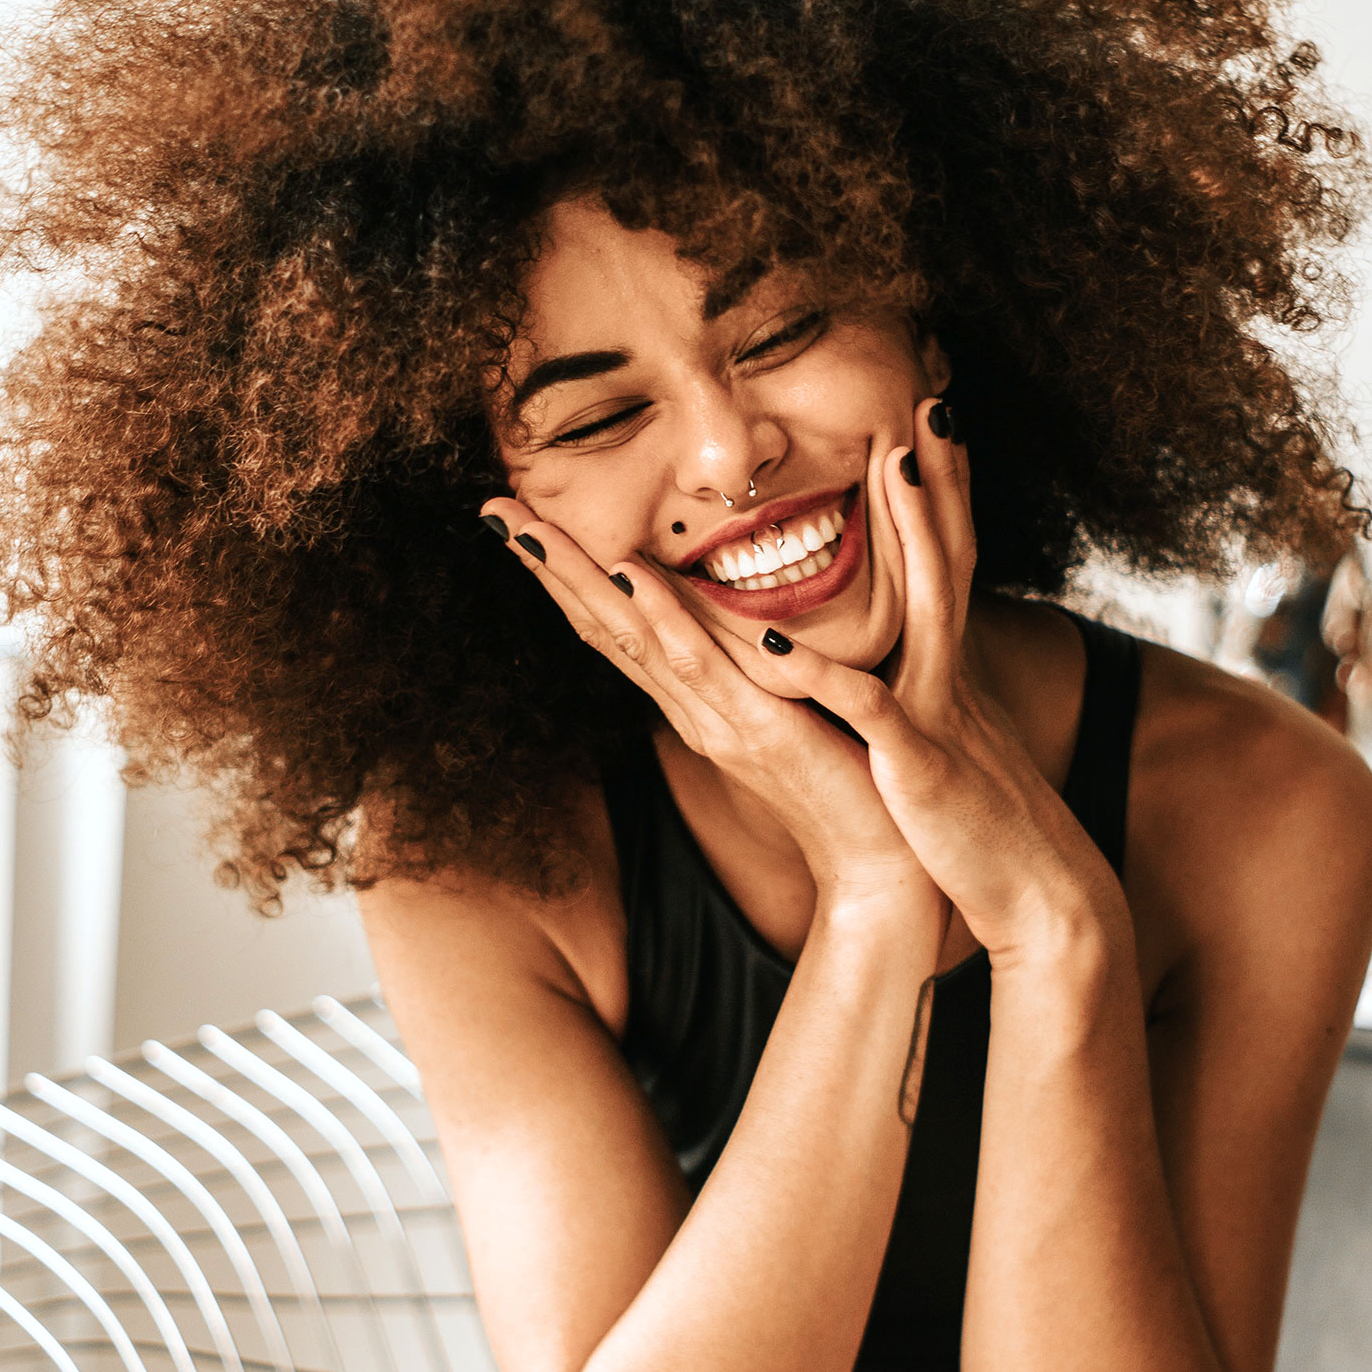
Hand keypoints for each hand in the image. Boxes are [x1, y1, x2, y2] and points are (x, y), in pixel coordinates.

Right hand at [479, 494, 942, 921]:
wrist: (880, 862)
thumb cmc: (846, 782)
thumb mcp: (790, 710)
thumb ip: (757, 668)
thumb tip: (737, 619)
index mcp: (697, 701)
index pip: (618, 628)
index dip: (568, 575)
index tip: (524, 520)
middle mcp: (692, 710)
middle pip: (604, 627)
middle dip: (548, 567)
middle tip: (492, 509)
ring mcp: (718, 721)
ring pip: (634, 638)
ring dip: (579, 580)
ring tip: (530, 528)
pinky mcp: (761, 732)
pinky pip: (704, 667)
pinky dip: (664, 619)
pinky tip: (631, 577)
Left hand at [756, 400, 1130, 969]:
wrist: (1040, 900)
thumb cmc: (982, 830)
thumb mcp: (954, 749)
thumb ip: (930, 702)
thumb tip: (906, 675)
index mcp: (949, 674)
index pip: (948, 569)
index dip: (943, 500)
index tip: (930, 433)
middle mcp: (951, 678)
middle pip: (952, 560)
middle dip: (942, 483)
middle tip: (933, 404)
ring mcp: (939, 714)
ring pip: (927, 606)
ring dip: (914, 534)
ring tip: (894, 466)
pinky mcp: (919, 764)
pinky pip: (867, 707)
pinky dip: (822, 673)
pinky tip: (777, 637)